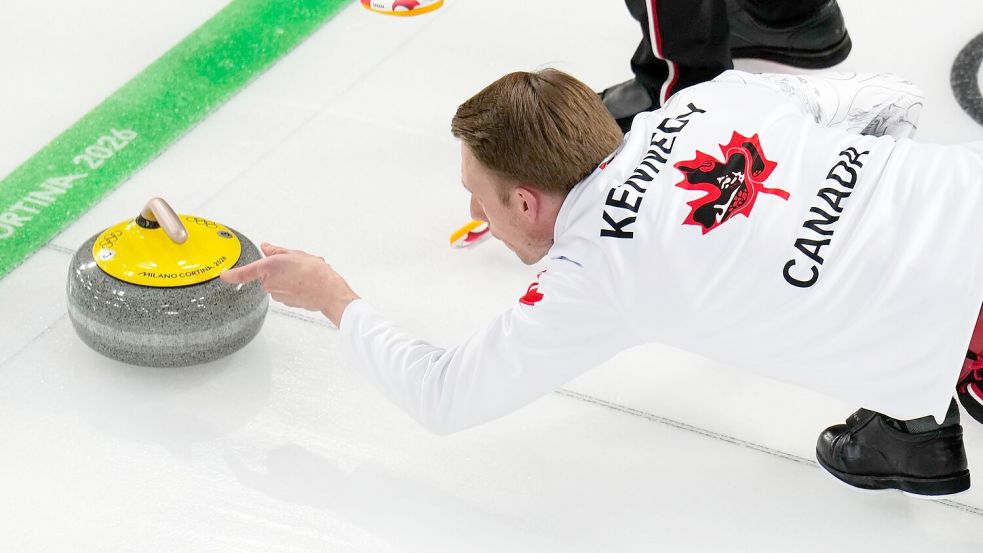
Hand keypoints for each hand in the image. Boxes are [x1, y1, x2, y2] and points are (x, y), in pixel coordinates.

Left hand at [220, 242, 359, 326]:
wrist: (328, 292)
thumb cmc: (315, 273)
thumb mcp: (295, 254)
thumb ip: (276, 251)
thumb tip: (266, 247)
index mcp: (269, 267)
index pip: (244, 273)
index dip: (232, 274)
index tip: (223, 274)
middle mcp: (269, 282)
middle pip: (266, 274)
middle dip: (278, 269)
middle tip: (295, 264)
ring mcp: (276, 294)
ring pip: (276, 282)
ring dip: (287, 277)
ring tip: (304, 273)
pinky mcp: (285, 302)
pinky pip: (284, 291)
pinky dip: (293, 286)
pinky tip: (305, 282)